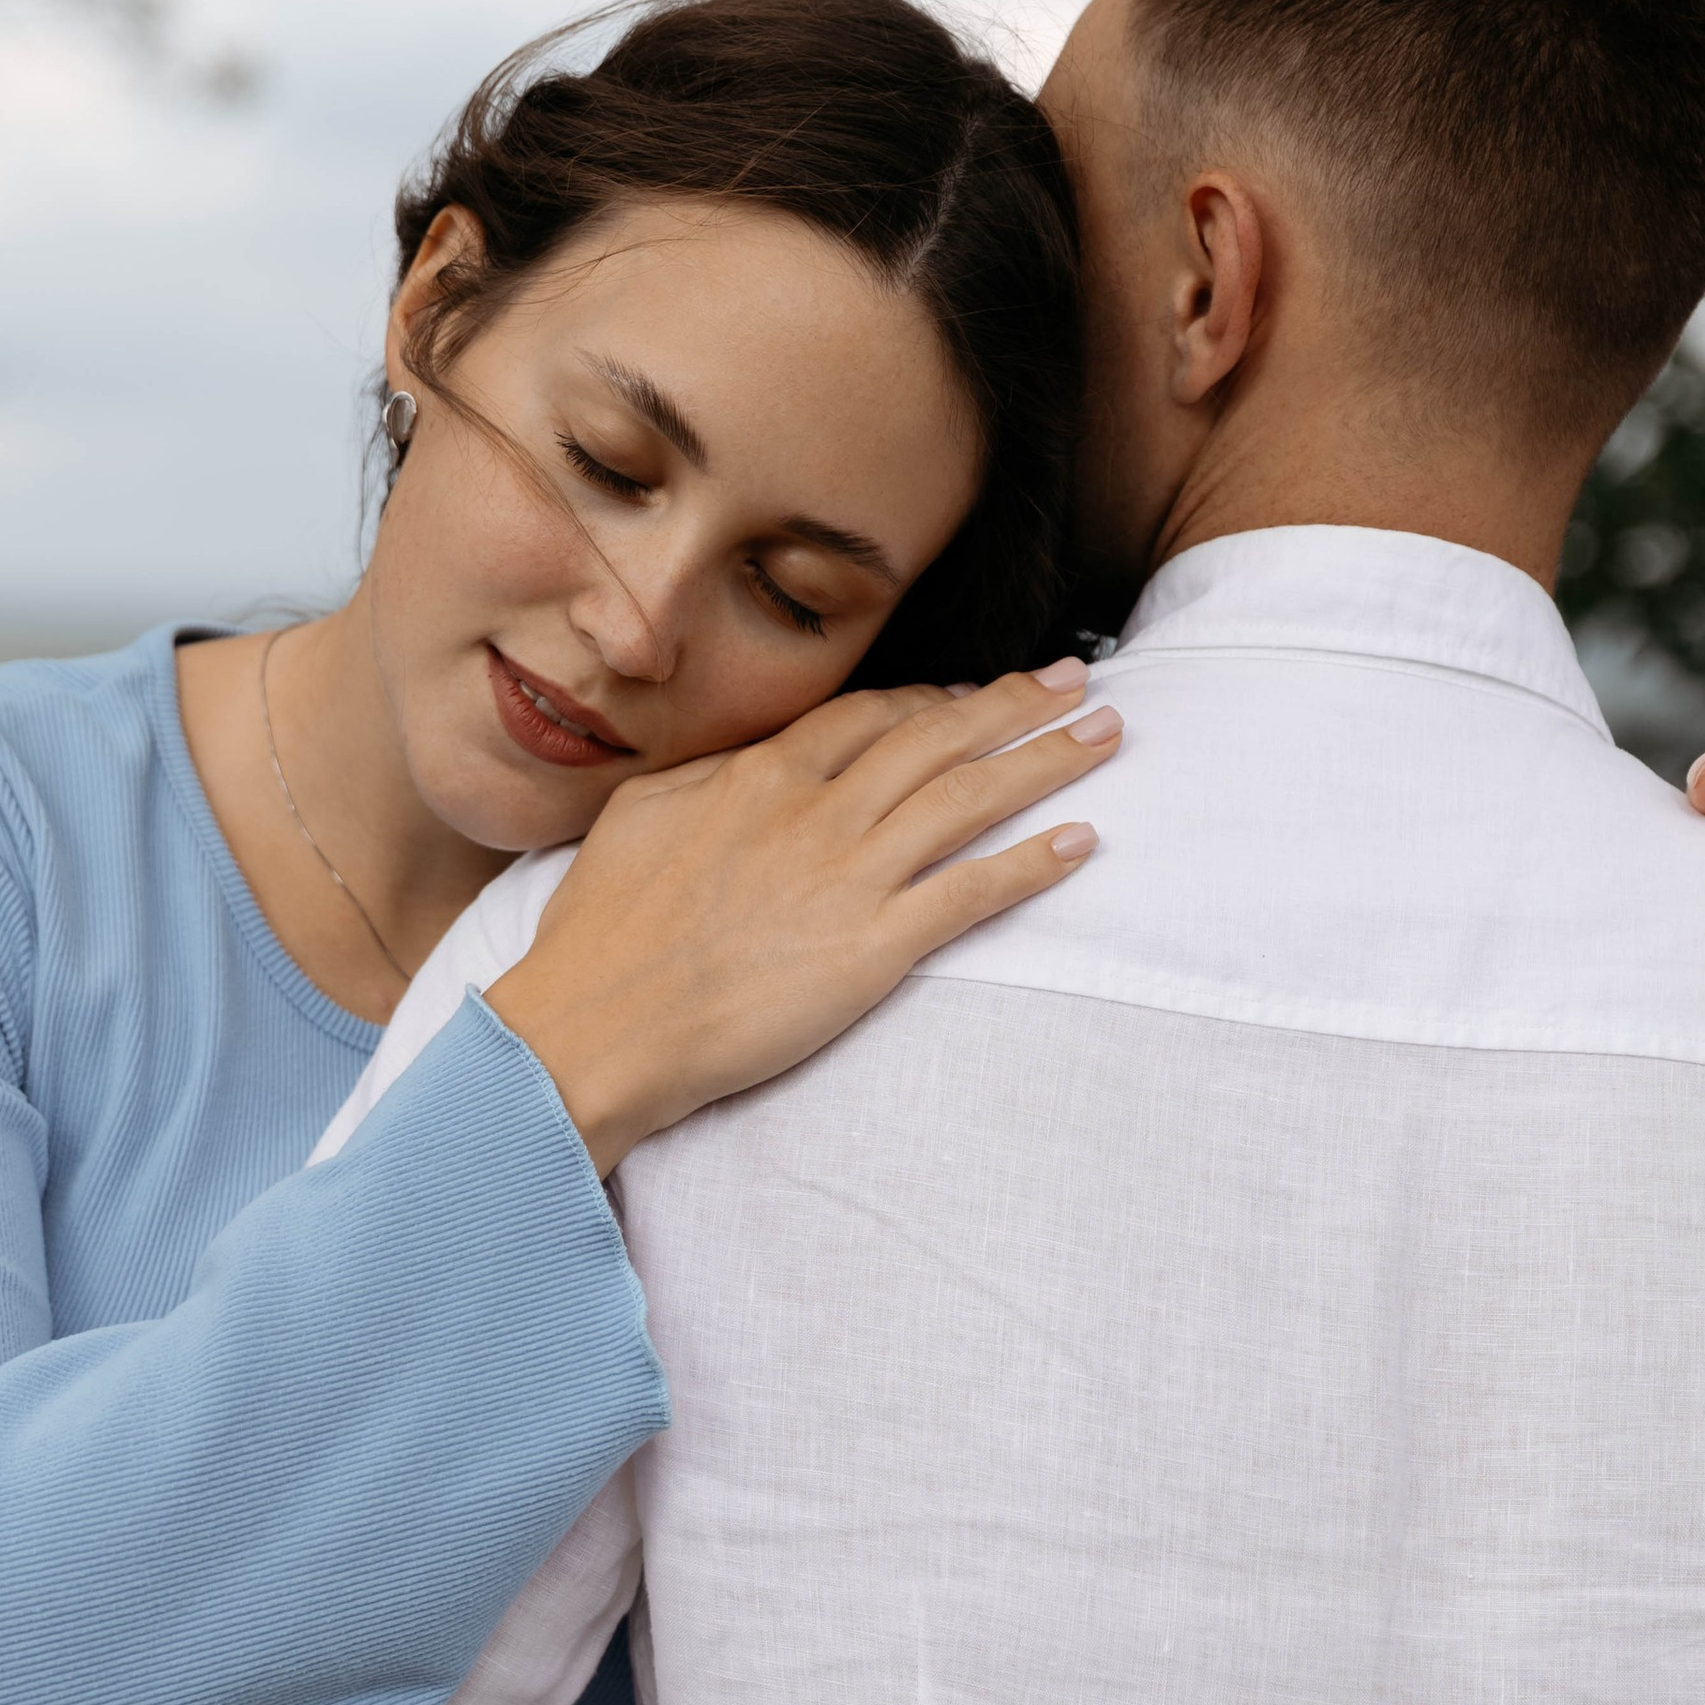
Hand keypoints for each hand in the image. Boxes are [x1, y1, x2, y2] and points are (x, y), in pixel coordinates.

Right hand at [487, 658, 1116, 1172]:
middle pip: (938, 738)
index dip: (932, 699)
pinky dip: (1032, 863)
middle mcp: (817, 811)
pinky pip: (972, 893)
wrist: (598, 1025)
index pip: (868, 716)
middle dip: (1016, 703)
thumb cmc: (601, 935)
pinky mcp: (874, 948)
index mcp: (759, 776)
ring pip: (970, 797)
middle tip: (1077, 680)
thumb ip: (702, 783)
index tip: (974, 695)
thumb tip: (739, 766)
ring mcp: (850, 877)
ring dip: (1047, 760)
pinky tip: (1081, 842)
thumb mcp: (638, 821)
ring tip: (1106, 734)